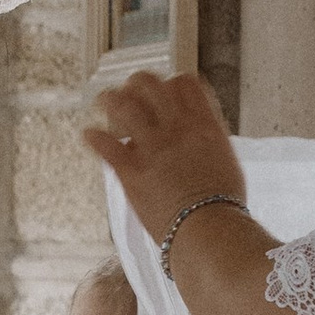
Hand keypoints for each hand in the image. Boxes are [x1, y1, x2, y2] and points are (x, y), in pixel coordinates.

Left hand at [83, 71, 249, 245]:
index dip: (171, 82)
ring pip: (122, 106)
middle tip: (129, 91)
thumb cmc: (223, 206)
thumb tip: (202, 136)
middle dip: (136, 83)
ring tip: (103, 101)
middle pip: (150, 85)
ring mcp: (153, 148)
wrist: (210, 231)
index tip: (164, 90)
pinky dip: (93, 137)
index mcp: (204, 126)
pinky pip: (104, 144)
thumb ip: (209, 142)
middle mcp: (177, 129)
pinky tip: (88, 134)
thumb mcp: (226, 162)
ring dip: (109, 100)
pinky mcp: (131, 171)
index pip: (185, 83)